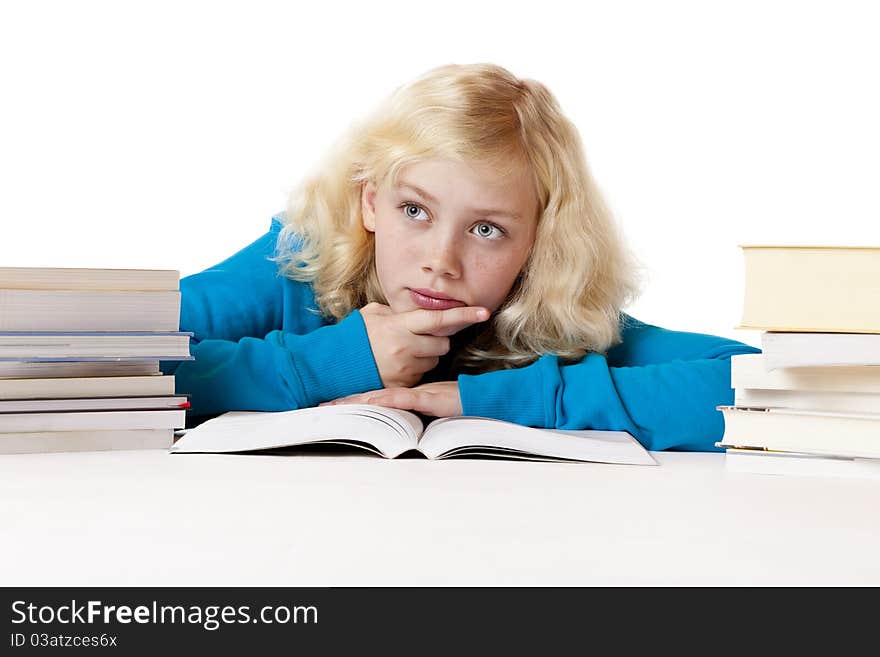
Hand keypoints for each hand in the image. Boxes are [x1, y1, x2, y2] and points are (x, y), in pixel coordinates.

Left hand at [319, 381, 462, 417]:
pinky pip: (405, 399)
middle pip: (370, 399)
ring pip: (382, 399)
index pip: (373, 398)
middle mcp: (406, 394)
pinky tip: (374, 400)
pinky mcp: (430, 399)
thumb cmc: (457, 400)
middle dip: (345, 404)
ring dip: (359, 403)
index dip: (352, 401)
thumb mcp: (430, 404)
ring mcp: (417, 396)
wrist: (480, 397)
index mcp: (404, 395)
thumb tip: (394, 408)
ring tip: (336, 406)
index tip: (329, 405)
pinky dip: (388, 400)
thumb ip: (413, 404)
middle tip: (320, 408)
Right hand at [359, 302, 488, 388]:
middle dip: (436, 340)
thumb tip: (417, 311)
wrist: (333, 365)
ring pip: (433, 361)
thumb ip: (398, 312)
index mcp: (399, 326)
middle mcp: (404, 348)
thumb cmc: (354, 337)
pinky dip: (414, 369)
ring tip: (403, 352)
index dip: (463, 314)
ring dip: (425, 356)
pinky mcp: (402, 384)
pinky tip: (397, 365)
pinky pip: (421, 375)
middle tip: (419, 337)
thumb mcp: (374, 315)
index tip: (483, 311)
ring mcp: (404, 368)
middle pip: (442, 344)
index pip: (438, 319)